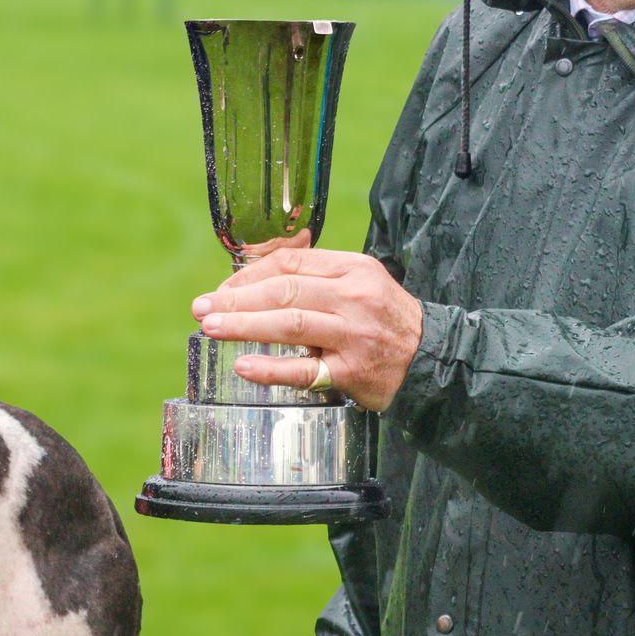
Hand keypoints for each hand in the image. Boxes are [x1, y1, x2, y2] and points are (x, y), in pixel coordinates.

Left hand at [191, 248, 423, 411]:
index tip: (221, 291)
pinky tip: (243, 366)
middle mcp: (353, 297)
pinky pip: (305, 370)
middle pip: (285, 291)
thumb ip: (315, 275)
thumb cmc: (383, 318)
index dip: (247, 276)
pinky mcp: (353, 371)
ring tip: (211, 328)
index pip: (289, 264)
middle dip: (236, 299)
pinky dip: (270, 368)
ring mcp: (353, 335)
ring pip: (290, 324)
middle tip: (203, 309)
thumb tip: (253, 277)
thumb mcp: (359, 281)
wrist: (431, 357)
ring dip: (244, 326)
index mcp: (351, 268)